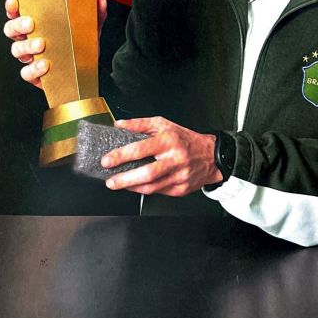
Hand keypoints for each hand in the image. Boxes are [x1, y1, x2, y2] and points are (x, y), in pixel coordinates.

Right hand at [3, 0, 107, 88]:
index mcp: (37, 23)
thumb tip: (99, 0)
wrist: (85, 71)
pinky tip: (44, 65)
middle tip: (31, 24)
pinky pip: (26, 72)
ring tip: (41, 44)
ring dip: (27, 46)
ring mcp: (30, 56)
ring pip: (17, 50)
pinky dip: (33, 69)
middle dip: (18, 25)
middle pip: (12, 29)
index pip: (17, 12)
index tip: (16, 1)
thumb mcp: (88, 28)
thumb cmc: (79, 45)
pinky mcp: (34, 74)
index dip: (13, 6)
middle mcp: (29, 38)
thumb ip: (94, 14)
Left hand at [101, 116, 221, 195]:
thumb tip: (119, 125)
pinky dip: (145, 190)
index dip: (121, 156)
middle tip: (110, 181)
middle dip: (124, 179)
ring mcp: (179, 176)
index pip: (141, 149)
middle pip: (147, 174)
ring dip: (132, 187)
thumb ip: (140, 124)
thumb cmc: (185, 139)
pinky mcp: (181, 189)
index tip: (107, 160)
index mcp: (169, 141)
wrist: (210, 155)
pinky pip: (159, 192)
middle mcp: (175, 159)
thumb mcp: (164, 125)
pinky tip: (137, 186)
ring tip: (120, 184)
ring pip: (152, 187)